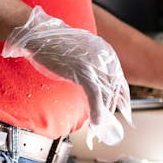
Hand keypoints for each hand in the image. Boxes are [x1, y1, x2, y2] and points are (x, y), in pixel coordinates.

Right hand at [2, 6, 131, 145]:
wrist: (38, 35)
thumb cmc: (53, 43)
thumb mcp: (79, 51)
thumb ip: (89, 64)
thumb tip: (92, 80)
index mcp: (104, 51)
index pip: (119, 78)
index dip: (122, 96)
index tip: (124, 108)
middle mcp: (104, 57)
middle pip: (114, 89)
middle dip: (113, 109)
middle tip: (110, 123)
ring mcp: (94, 65)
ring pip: (106, 95)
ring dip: (105, 114)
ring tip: (101, 127)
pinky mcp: (83, 72)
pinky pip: (95, 96)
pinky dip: (97, 111)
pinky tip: (96, 122)